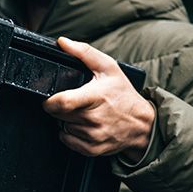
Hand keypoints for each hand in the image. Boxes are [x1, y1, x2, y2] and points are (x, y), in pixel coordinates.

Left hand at [42, 36, 155, 160]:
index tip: (50, 97)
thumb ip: (84, 52)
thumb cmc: (124, 94)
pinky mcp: (92, 149)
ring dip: (66, 119)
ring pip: (62, 127)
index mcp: (96, 97)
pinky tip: (82, 125)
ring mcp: (93, 136)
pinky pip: (68, 140)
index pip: (63, 102)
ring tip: (82, 112)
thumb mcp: (108, 67)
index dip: (50, 100)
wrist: (143, 124)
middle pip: (59, 114)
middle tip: (73, 100)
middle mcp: (94, 119)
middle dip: (60, 107)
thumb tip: (62, 42)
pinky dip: (70, 133)